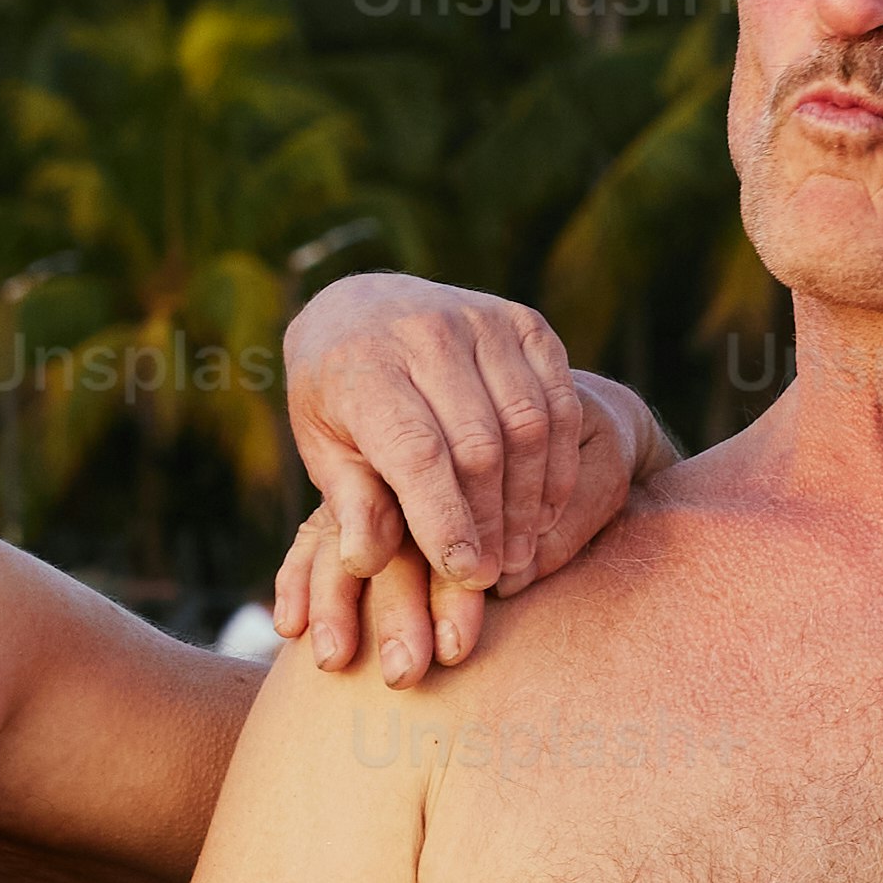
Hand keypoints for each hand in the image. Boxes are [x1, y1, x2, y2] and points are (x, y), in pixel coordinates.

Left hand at [276, 273, 656, 679]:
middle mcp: (426, 332)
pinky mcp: (523, 323)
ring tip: (518, 550)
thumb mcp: (324, 447)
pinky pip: (559, 400)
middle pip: (479, 444)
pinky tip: (546, 507)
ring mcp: (481, 320)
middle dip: (490, 520)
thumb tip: (365, 563)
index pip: (417, 452)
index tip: (464, 572)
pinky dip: (559, 461)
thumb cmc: (339, 397)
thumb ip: (350, 503)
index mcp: (364, 366)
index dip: (444, 518)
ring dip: (529, 499)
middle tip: (492, 574)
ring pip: (527, 424)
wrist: (364, 307)